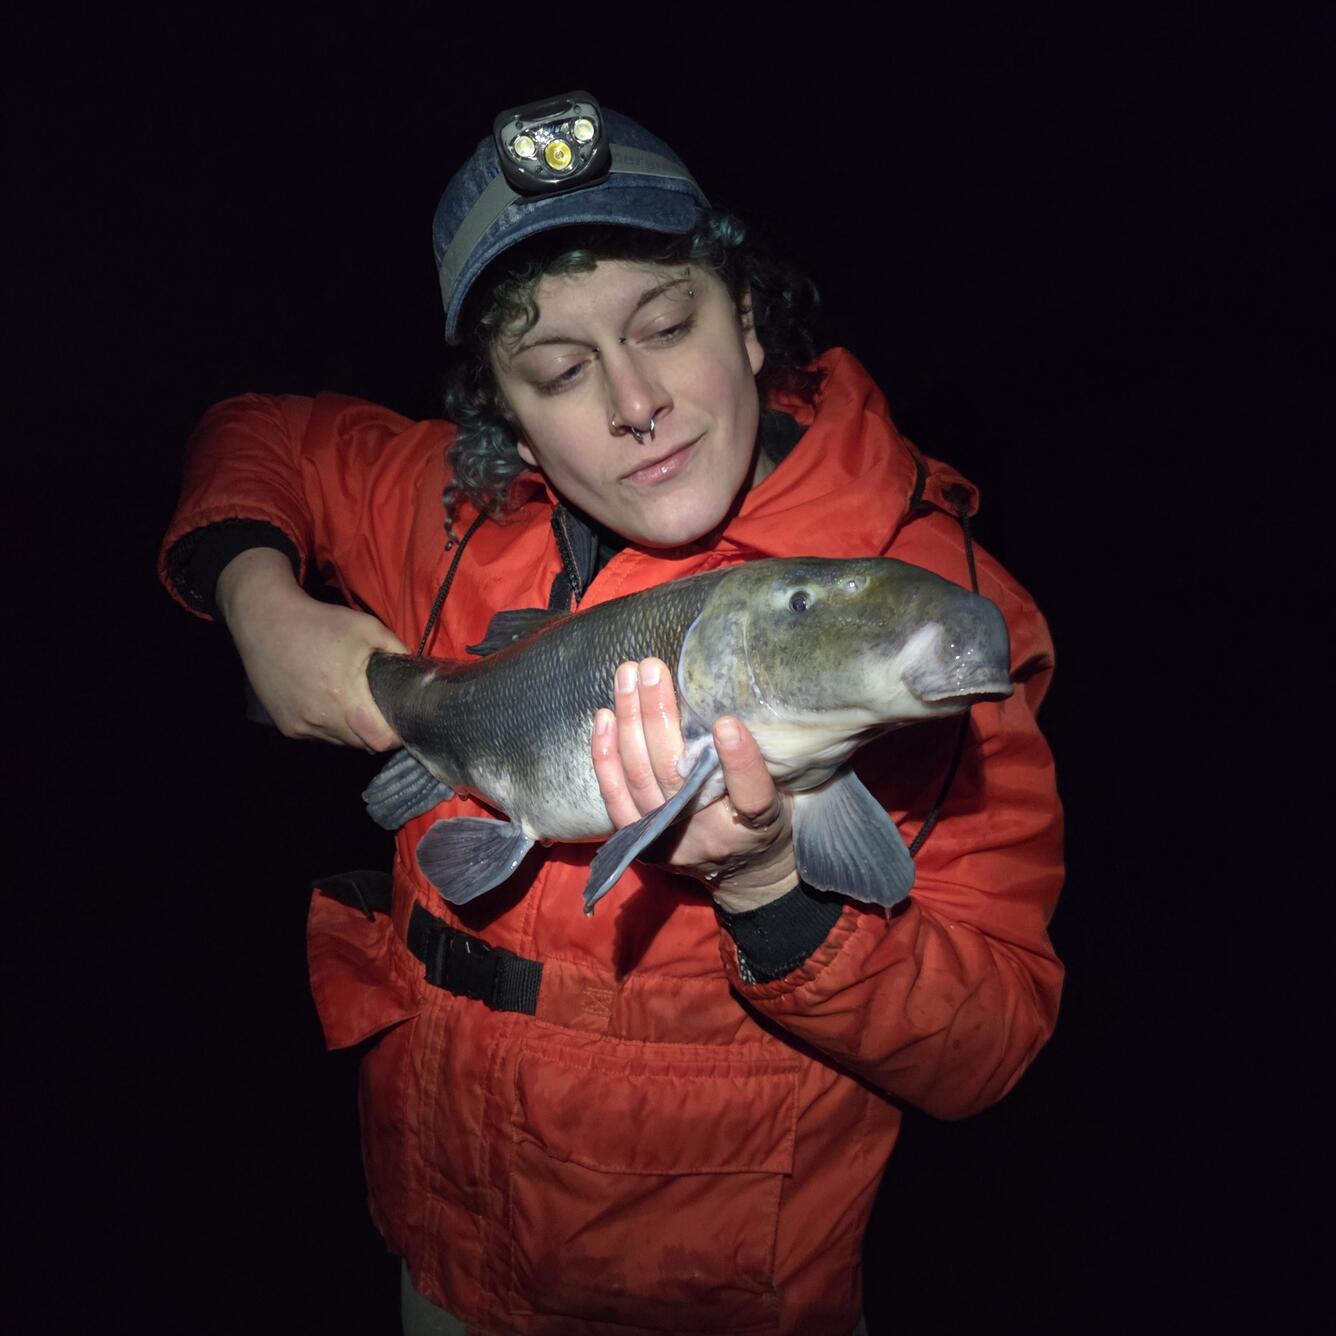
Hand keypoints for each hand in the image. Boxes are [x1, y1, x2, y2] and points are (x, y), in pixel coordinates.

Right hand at [216, 548, 407, 749]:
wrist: (265, 622)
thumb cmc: (320, 623)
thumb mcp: (367, 628)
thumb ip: (397, 651)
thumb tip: (417, 674)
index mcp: (344, 697)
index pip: (380, 740)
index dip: (395, 735)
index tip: (400, 720)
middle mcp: (321, 719)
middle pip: (363, 745)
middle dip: (376, 731)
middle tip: (379, 710)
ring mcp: (301, 727)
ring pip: (341, 743)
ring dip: (352, 730)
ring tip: (352, 704)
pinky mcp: (287, 727)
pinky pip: (320, 737)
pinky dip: (329, 727)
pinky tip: (326, 702)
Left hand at [591, 657, 796, 912]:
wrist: (746, 875)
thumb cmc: (768, 819)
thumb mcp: (785, 792)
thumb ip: (765, 757)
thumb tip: (741, 696)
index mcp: (756, 825)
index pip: (751, 795)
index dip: (739, 762)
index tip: (727, 722)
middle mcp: (708, 836)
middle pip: (675, 776)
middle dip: (659, 716)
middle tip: (652, 667)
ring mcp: (669, 840)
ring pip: (640, 777)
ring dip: (630, 721)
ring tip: (627, 676)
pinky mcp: (641, 841)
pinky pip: (614, 796)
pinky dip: (605, 756)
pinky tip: (604, 717)